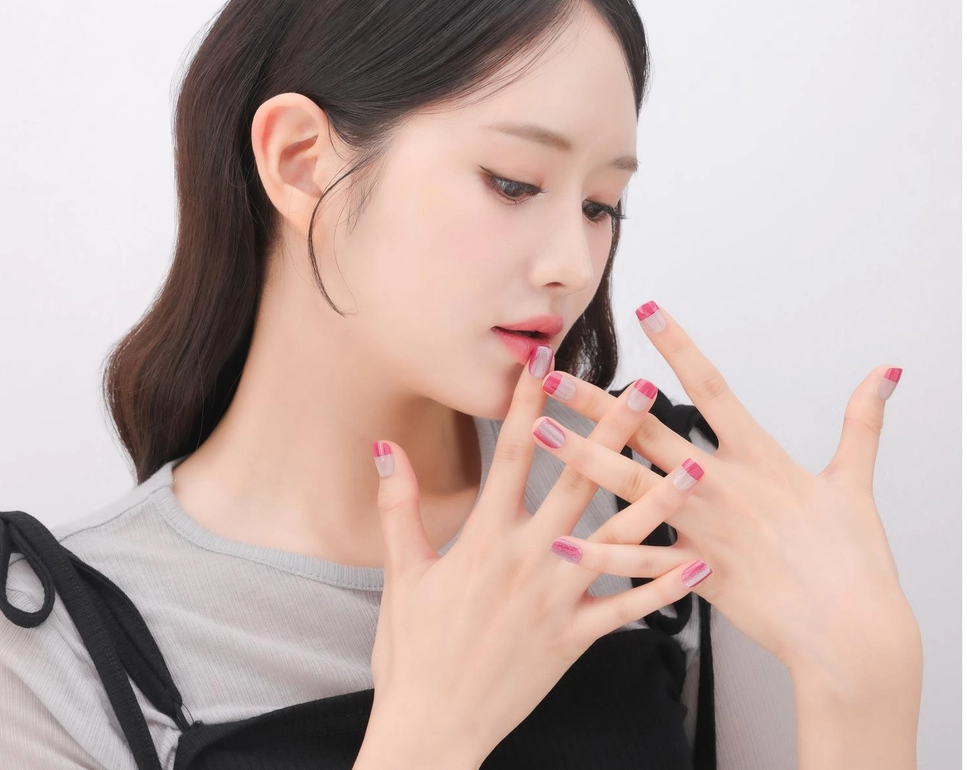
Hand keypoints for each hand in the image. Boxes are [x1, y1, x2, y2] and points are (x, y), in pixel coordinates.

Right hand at [365, 345, 707, 767]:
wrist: (433, 727)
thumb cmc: (412, 652)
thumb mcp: (401, 574)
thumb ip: (398, 507)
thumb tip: (384, 449)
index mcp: (485, 537)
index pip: (515, 452)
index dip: (532, 400)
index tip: (548, 360)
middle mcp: (529, 559)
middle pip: (578, 481)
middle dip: (613, 432)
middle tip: (646, 393)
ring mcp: (558, 599)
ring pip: (618, 539)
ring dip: (658, 500)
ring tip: (694, 466)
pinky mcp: (577, 639)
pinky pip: (629, 610)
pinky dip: (665, 587)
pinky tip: (698, 562)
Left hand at [533, 301, 919, 685]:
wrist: (851, 633)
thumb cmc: (853, 558)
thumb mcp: (855, 481)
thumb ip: (861, 422)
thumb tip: (885, 373)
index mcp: (758, 456)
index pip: (711, 385)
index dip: (677, 344)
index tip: (646, 309)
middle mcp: (720, 485)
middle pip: (649, 431)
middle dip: (598, 401)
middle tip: (553, 375)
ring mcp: (702, 528)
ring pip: (630, 485)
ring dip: (581, 457)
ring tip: (539, 432)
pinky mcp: (693, 572)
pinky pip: (637, 560)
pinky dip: (599, 552)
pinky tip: (559, 537)